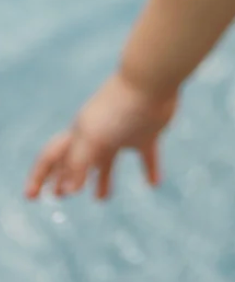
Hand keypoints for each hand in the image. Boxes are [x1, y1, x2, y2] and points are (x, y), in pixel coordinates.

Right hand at [24, 72, 177, 201]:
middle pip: (77, 161)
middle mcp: (97, 134)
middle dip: (66, 178)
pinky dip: (150, 169)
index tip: (32, 197)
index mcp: (79, 133)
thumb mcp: (93, 138)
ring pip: (108, 160)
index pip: (52, 158)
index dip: (40, 177)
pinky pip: (146, 156)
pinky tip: (154, 183)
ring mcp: (121, 133)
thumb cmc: (118, 108)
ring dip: (104, 179)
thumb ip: (79, 164)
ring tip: (102, 198)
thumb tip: (68, 191)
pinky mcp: (146, 133)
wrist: (150, 83)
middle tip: (61, 196)